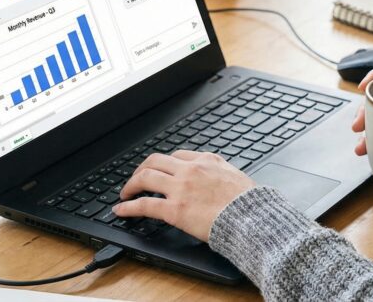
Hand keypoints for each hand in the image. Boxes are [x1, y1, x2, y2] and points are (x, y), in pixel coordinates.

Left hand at [112, 151, 255, 242]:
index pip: (177, 156)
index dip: (163, 163)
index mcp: (207, 161)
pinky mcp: (174, 209)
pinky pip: (144, 205)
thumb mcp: (236, 177)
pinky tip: (121, 210)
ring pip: (145, 178)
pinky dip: (128, 207)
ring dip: (130, 185)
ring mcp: (181, 188)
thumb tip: (216, 179)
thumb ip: (220, 173)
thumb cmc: (249, 203)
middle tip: (136, 179)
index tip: (158, 170)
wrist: (252, 217)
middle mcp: (191, 170)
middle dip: (141, 169)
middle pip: (155, 161)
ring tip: (125, 193)